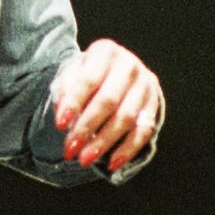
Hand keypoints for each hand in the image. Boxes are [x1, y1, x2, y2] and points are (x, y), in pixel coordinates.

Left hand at [53, 39, 162, 173]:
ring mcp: (146, 84)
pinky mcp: (155, 103)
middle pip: (108, 101)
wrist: (116, 71)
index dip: (73, 103)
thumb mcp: (73, 73)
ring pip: (126, 118)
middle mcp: (129, 65)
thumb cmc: (89, 74)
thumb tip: (63, 116)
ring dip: (104, 142)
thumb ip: (66, 89)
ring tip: (84, 160)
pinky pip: (144, 131)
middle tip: (70, 150)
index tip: (59, 125)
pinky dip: (128, 149)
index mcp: (106, 51)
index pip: (89, 80)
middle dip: (87, 127)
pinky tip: (111, 163)